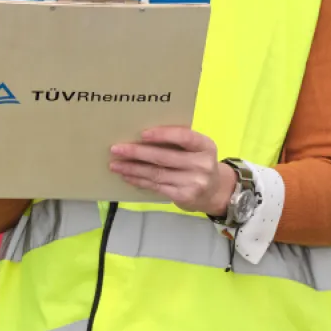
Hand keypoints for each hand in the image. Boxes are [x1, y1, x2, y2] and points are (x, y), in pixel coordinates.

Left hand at [109, 126, 233, 216]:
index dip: (163, 134)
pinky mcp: (184, 196)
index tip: (142, 133)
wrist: (215, 191)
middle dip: (137, 152)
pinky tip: (127, 176)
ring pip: (156, 173)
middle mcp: (202, 164)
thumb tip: (142, 135)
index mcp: (205, 146)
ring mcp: (193, 182)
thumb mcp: (198, 149)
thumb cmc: (199, 163)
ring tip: (115, 164)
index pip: (184, 137)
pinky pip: (156, 186)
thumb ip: (179, 142)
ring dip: (133, 168)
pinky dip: (139, 180)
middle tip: (116, 149)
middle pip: (164, 157)